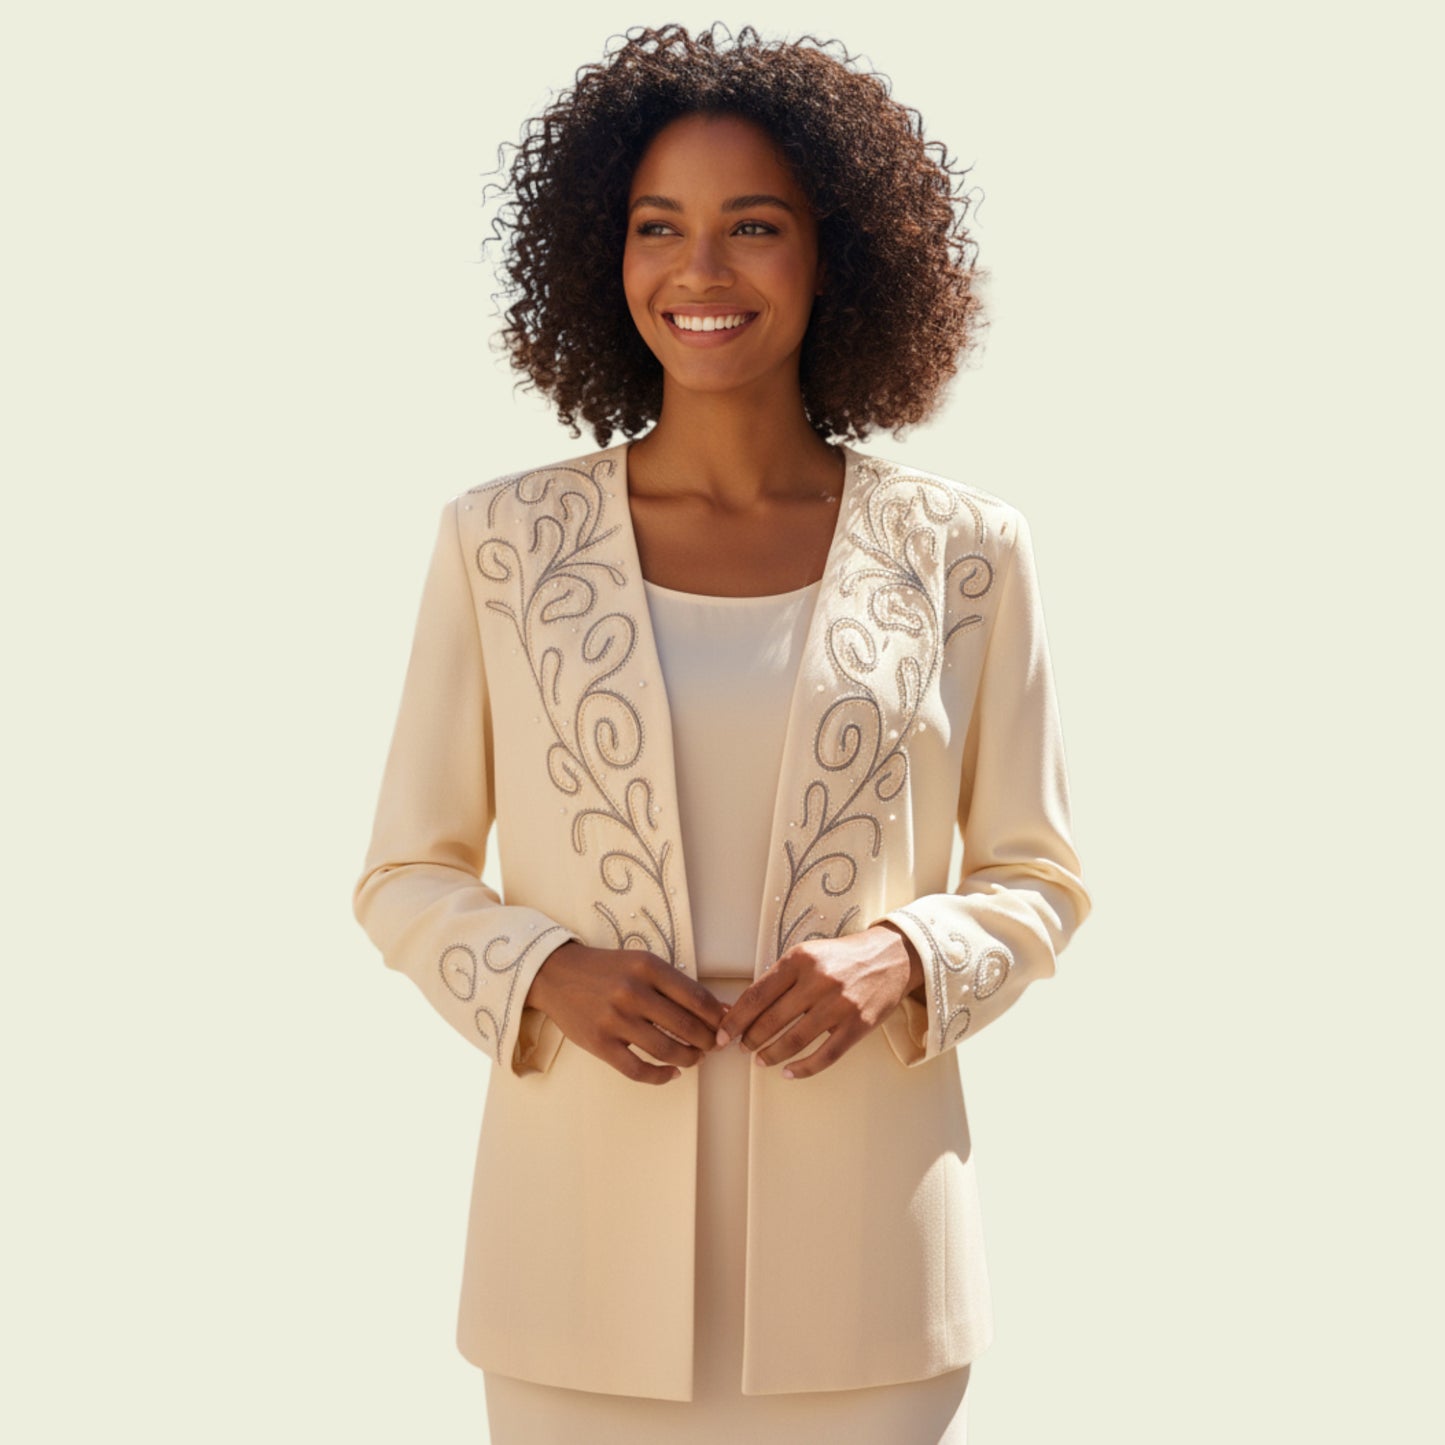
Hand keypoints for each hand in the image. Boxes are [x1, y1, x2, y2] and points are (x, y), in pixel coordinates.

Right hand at [527, 942, 727, 1084]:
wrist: (556, 974)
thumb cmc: (606, 969)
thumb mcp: (641, 964)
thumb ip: (676, 984)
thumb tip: (718, 1009)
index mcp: (648, 967)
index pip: (697, 998)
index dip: (717, 1017)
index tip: (725, 1026)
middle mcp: (633, 992)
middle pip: (687, 1026)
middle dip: (707, 1041)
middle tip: (713, 1046)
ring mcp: (615, 1019)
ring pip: (667, 1050)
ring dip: (689, 1059)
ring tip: (695, 1058)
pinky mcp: (600, 1043)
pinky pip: (638, 1069)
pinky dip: (661, 1076)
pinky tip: (671, 1073)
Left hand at [716, 924, 923, 1079]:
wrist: (891, 956)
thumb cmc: (843, 957)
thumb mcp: (808, 954)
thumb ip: (782, 976)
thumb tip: (749, 1008)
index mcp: (800, 959)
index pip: (757, 994)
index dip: (735, 1019)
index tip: (723, 1034)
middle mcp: (818, 980)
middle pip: (772, 1019)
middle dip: (750, 1039)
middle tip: (741, 1048)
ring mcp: (839, 1004)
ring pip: (795, 1040)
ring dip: (772, 1054)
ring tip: (761, 1060)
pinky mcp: (858, 1024)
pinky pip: (826, 1055)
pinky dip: (804, 1068)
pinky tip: (789, 1072)